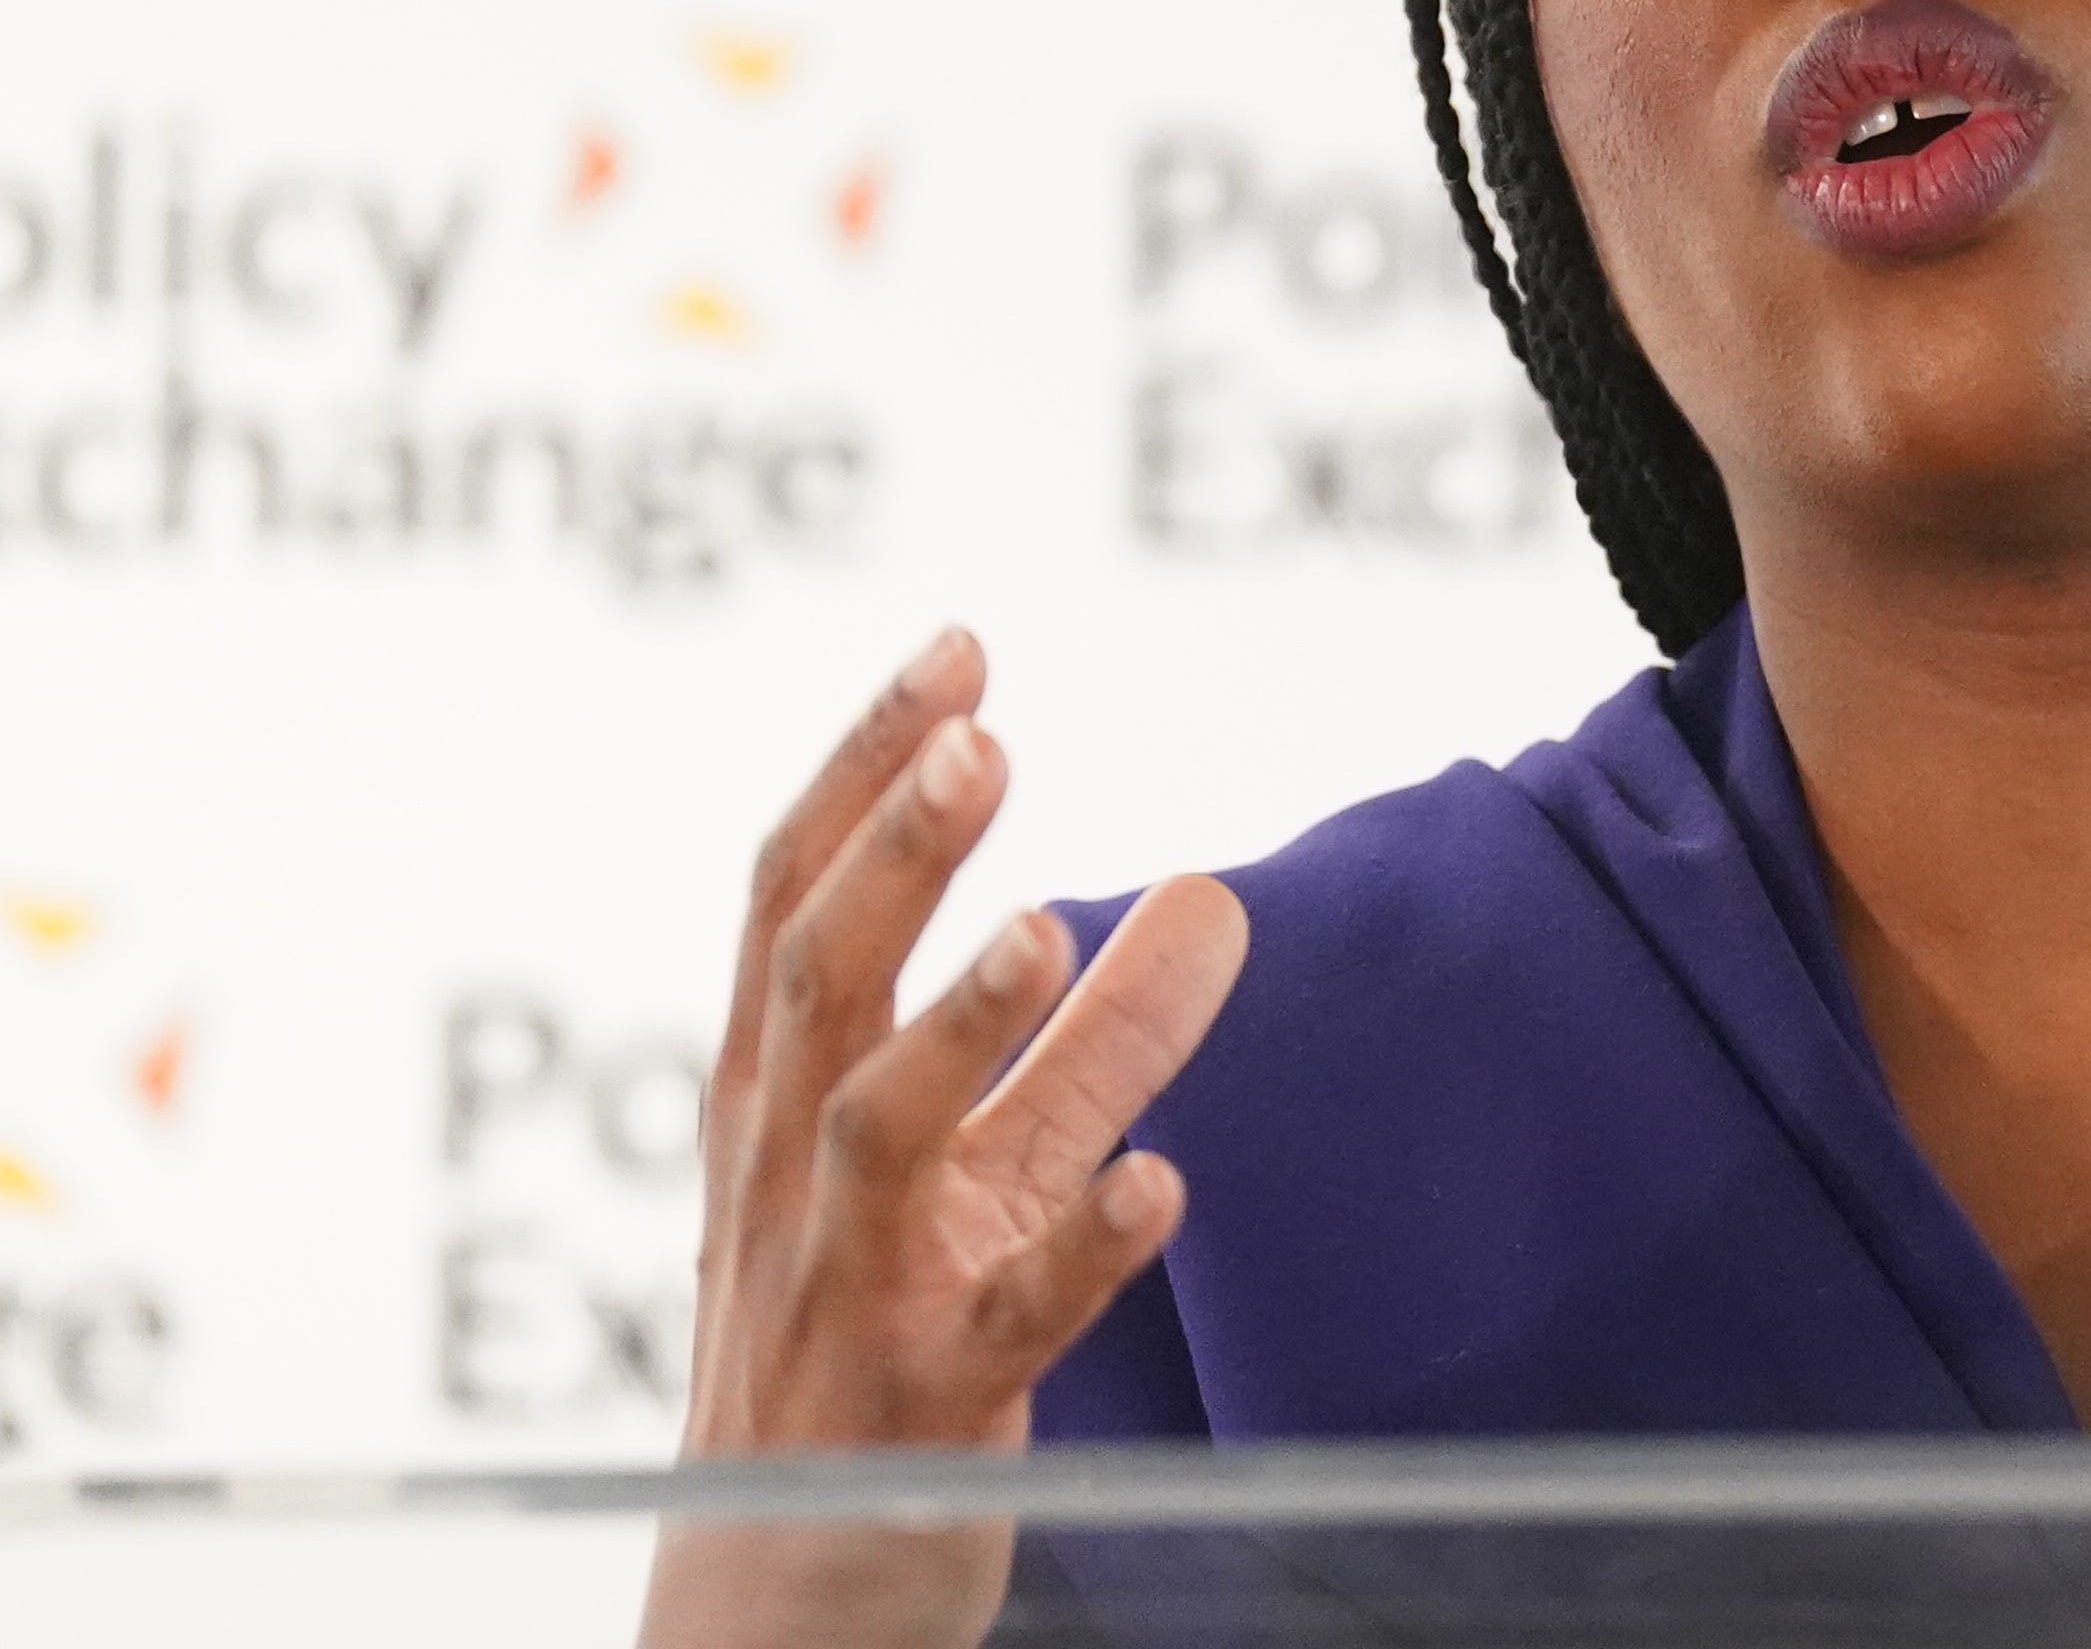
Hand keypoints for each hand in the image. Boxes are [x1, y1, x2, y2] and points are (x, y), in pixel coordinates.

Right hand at [639, 629, 1250, 1648]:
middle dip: (894, 857)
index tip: (960, 650)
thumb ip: (1090, 1037)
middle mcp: (788, 1180)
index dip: (865, 771)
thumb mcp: (967, 1172)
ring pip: (883, 1140)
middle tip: (988, 741)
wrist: (768, 1604)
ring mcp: (844, 1294)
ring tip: (1054, 924)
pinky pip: (999, 1326)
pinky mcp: (919, 1412)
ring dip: (966, 1028)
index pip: (792, 902)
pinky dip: (1074, 1253)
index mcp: (776, 1101)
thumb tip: (1209, 893)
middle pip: (819, 985)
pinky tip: (1158, 1193)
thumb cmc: (859, 1347)